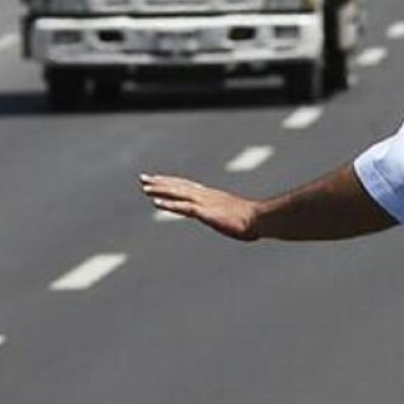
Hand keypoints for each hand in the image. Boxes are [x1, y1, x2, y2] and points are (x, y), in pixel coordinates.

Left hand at [140, 173, 260, 239]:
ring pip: (177, 193)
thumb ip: (232, 219)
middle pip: (179, 186)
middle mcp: (206, 196)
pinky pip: (182, 207)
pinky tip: (156, 203)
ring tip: (144, 188)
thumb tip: (241, 226)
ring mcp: (205, 203)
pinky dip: (168, 204)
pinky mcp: (205, 212)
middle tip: (143, 178)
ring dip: (160, 190)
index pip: (188, 186)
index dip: (173, 182)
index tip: (159, 180)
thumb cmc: (254, 221)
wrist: (261, 219)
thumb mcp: (238, 218)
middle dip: (160, 182)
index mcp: (212, 196)